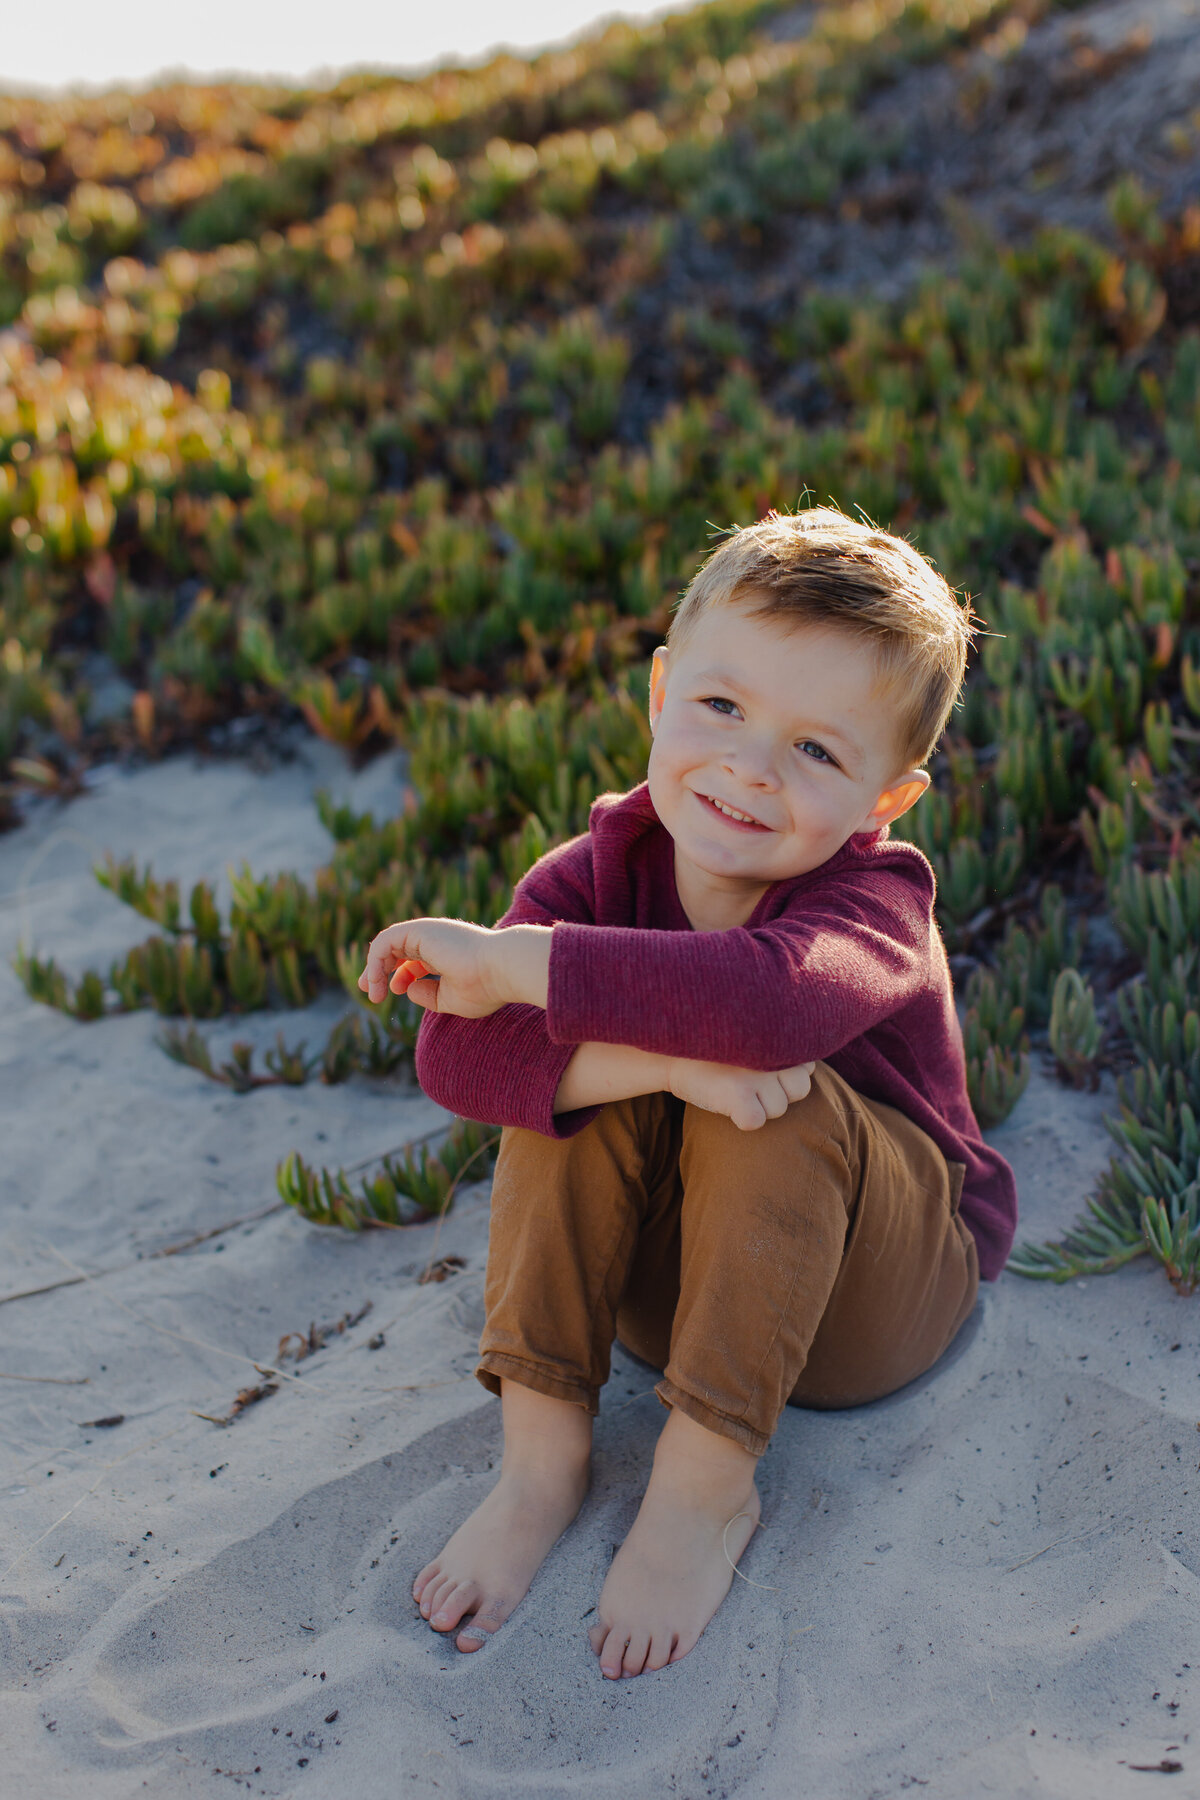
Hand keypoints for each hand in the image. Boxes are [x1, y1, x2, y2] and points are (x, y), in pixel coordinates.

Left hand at [358, 917, 511, 1017]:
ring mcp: (428, 933)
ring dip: (374, 968)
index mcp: (446, 953)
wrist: (501, 970)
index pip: (414, 959)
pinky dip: (375, 961)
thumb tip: (406, 989)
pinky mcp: (419, 930)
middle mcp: (436, 939)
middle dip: (378, 968)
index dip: (399, 975)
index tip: (389, 993)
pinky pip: (385, 941)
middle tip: (367, 989)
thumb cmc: (485, 987)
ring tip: (370, 991)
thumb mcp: (450, 999)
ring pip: (389, 944)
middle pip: (397, 948)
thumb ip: (428, 995)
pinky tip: (376, 981)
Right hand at [665, 1055, 815, 1131]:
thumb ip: (782, 1047)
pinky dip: (743, 1118)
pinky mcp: (737, 1095)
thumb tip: (810, 1066)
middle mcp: (771, 1055)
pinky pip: (755, 1121)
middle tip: (751, 1081)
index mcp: (777, 1038)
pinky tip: (728, 1103)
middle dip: (780, 1092)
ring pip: (779, 1108)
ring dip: (761, 1106)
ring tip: (736, 1088)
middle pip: (799, 1090)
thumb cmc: (717, 1050)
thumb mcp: (752, 1040)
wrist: (671, 1053)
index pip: (806, 1068)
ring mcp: (755, 1076)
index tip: (763, 1067)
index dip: (787, 1074)